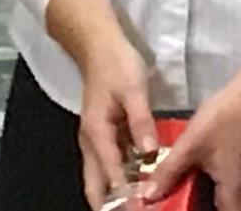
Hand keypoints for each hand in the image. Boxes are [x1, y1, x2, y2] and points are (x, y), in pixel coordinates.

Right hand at [76, 35, 158, 208]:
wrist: (99, 46)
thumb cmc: (116, 65)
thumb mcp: (133, 89)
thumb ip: (141, 121)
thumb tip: (149, 151)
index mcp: (96, 133)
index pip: (111, 174)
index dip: (124, 196)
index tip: (139, 210)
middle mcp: (91, 142)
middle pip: (96, 186)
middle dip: (112, 205)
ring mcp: (96, 141)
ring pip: (101, 178)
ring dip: (116, 195)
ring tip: (140, 205)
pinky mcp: (104, 136)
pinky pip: (110, 165)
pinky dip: (121, 179)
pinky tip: (141, 184)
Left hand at [141, 55, 240, 210]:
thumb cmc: (227, 119)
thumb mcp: (191, 145)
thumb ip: (168, 173)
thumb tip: (147, 196)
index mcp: (234, 196)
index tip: (171, 207)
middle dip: (191, 205)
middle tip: (169, 195)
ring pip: (221, 200)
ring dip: (198, 196)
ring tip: (175, 185)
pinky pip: (226, 187)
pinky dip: (207, 184)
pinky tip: (192, 170)